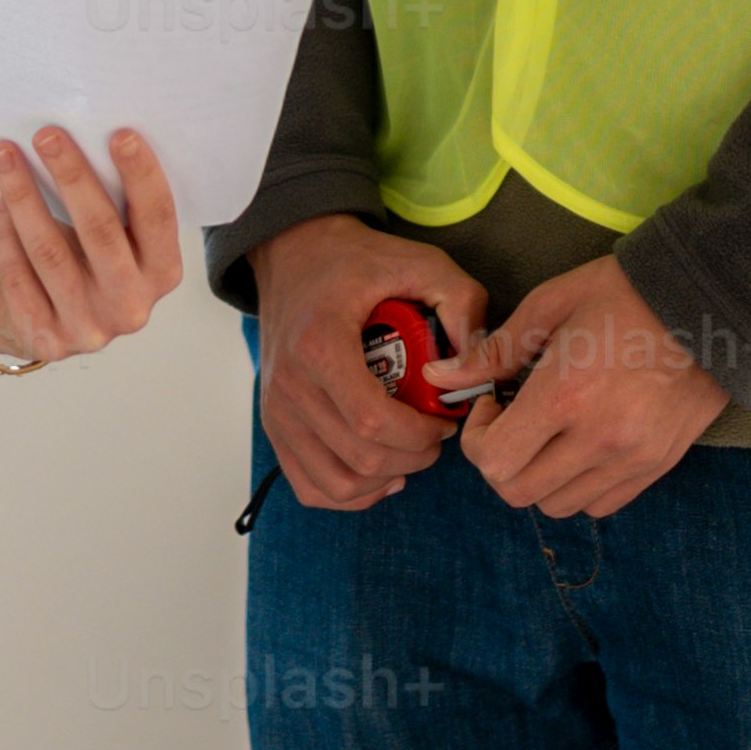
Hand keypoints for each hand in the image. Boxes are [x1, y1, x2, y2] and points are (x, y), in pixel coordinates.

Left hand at [0, 127, 188, 368]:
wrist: (52, 321)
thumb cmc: (91, 259)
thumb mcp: (121, 241)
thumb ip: (118, 204)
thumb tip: (91, 133)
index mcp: (162, 272)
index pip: (157, 217)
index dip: (141, 175)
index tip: (119, 133)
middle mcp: (131, 306)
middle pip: (100, 231)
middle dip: (72, 176)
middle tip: (47, 134)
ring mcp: (88, 328)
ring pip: (49, 252)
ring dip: (24, 196)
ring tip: (4, 155)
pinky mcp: (46, 338)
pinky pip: (19, 276)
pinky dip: (6, 233)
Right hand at [247, 214, 488, 513]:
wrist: (293, 256)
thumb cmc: (356, 262)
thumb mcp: (419, 262)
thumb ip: (461, 302)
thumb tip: (476, 364)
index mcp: (320, 344)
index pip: (372, 421)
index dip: (420, 435)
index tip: (445, 421)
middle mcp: (289, 384)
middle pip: (360, 457)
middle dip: (414, 458)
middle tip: (435, 437)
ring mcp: (276, 411)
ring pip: (336, 483)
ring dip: (384, 479)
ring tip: (409, 453)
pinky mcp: (274, 427)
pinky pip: (310, 487)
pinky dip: (350, 493)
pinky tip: (379, 472)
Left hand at [467, 255, 728, 517]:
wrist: (713, 303)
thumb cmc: (626, 293)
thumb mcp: (552, 305)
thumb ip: (494, 349)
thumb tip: (442, 376)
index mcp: (566, 396)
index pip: (495, 461)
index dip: (478, 438)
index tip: (493, 402)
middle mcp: (599, 440)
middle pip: (518, 493)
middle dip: (500, 461)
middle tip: (513, 420)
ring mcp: (633, 459)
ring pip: (558, 505)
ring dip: (538, 476)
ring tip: (549, 432)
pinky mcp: (658, 466)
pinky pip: (600, 504)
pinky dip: (578, 486)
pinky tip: (581, 445)